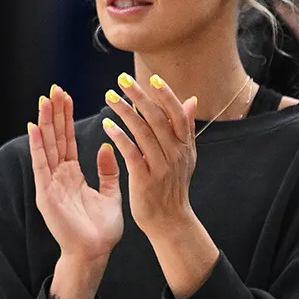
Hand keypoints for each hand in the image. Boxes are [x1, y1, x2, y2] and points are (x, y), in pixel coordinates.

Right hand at [28, 84, 122, 265]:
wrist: (95, 252)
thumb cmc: (101, 228)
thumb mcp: (109, 193)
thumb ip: (108, 171)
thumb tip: (106, 146)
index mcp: (72, 175)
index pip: (67, 140)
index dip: (66, 118)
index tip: (66, 96)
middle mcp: (58, 176)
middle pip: (55, 138)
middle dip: (55, 114)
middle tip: (54, 89)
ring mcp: (50, 184)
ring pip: (46, 147)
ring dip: (45, 123)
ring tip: (45, 100)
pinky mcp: (45, 194)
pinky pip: (41, 165)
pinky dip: (37, 146)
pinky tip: (35, 127)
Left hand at [100, 73, 200, 239]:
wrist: (170, 221)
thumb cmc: (173, 186)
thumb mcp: (186, 156)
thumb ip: (186, 127)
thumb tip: (191, 99)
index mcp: (185, 145)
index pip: (178, 113)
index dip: (166, 95)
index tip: (152, 77)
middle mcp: (176, 153)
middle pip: (158, 118)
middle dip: (140, 96)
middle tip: (122, 79)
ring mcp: (162, 166)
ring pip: (143, 131)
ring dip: (125, 111)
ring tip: (110, 97)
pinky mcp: (145, 179)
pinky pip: (131, 152)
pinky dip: (119, 136)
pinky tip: (107, 125)